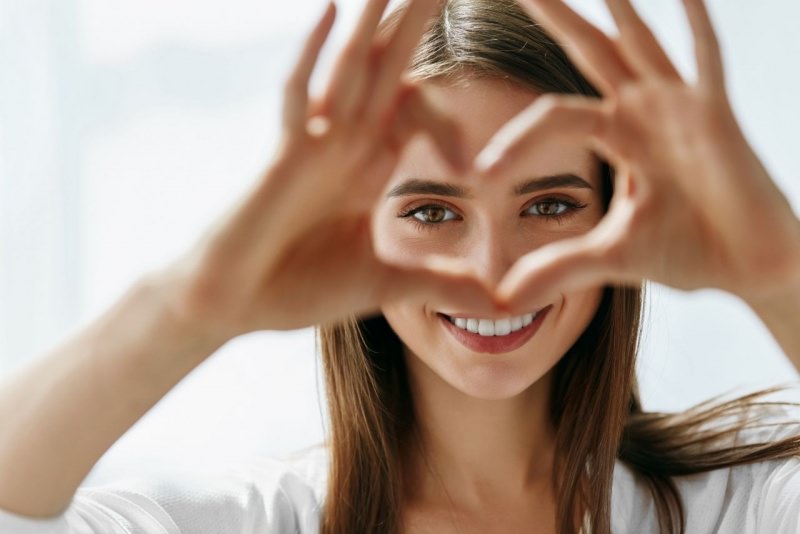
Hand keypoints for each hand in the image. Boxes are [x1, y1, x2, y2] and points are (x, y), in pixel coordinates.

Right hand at [159, 0, 500, 338]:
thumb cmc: (297, 289)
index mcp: (368, 167)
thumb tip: (500, 305)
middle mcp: (344, 144)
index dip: (445, 117)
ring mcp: (313, 145)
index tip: (472, 163)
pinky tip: (332, 10)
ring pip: (350, 68)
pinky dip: (312, 55)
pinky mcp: (283, 157)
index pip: (413, 112)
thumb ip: (441, 284)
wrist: (233, 306)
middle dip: (415, 22)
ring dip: (375, 20)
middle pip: (386, 69)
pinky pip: (299, 96)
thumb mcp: (386, 285)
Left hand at [476, 0, 799, 311]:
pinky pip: (705, 61)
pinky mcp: (716, 116)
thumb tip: (501, 300)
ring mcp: (679, 107)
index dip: (515, 142)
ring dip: (615, 5)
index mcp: (615, 136)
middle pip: (587, 50)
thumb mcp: (610, 257)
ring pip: (638, 42)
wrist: (750, 268)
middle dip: (554, 14)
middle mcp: (642, 111)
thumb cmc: (689, 252)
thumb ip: (557, 269)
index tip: (481, 174)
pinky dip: (695, 26)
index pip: (551, 118)